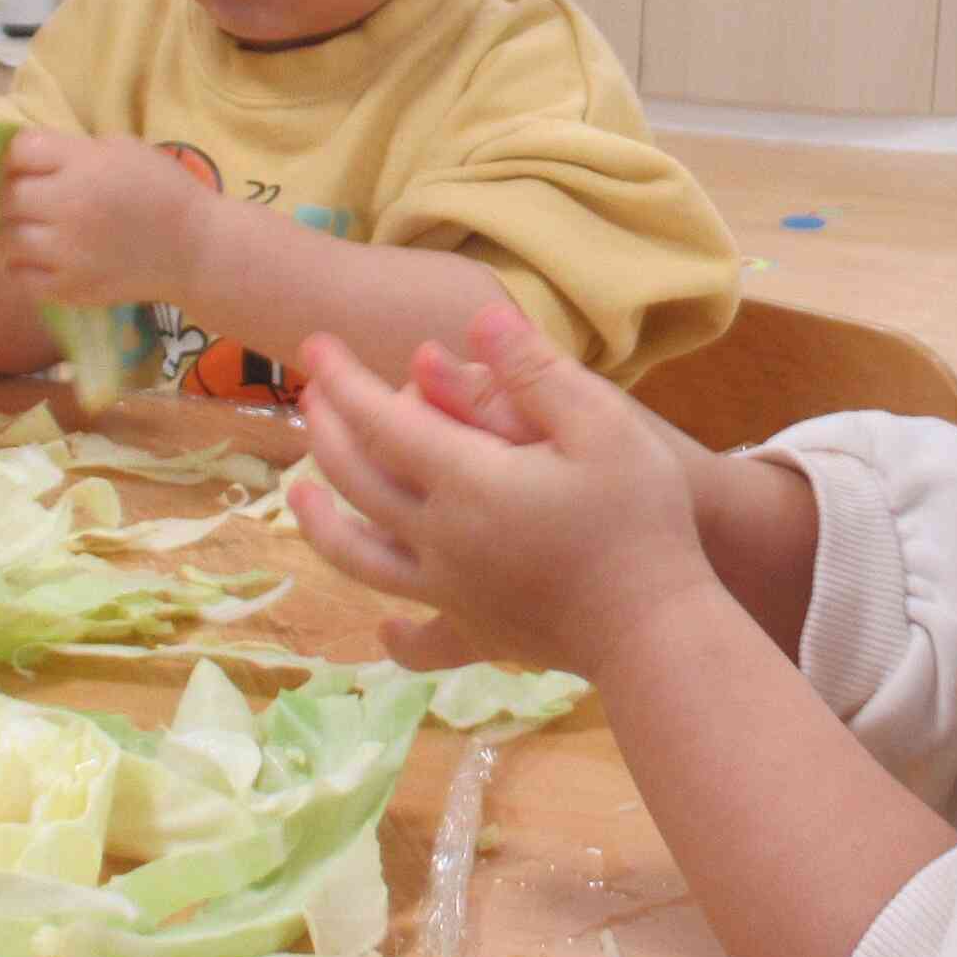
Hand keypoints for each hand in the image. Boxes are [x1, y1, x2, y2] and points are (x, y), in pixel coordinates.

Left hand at [0, 130, 216, 310]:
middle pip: (6, 195)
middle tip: (33, 199)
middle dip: (15, 193)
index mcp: (85, 165)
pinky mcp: (70, 289)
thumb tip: (24, 156)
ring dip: (16, 231)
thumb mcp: (122, 149)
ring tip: (37, 230)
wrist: (198, 249)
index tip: (32, 164)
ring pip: (6, 239)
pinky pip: (20, 276)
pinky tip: (44, 258)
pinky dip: (25, 266)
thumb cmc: (164, 190)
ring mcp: (67, 253)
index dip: (20, 155)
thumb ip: (71, 150)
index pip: (18, 150)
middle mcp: (69, 207)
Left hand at [293, 306, 718, 680]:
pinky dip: (396, 635)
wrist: (657, 631)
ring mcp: (453, 593)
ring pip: (361, 557)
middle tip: (312, 395)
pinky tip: (384, 629)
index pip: (382, 420)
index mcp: (468, 480)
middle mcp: (441, 538)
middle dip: (326, 431)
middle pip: (358, 481)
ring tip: (298, 494)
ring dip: (321, 520)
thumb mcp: (604, 424)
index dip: (344, 379)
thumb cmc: (641, 520)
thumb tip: (478, 320)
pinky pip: (421, 637)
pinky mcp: (479, 634)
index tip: (314, 345)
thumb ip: (536, 371)